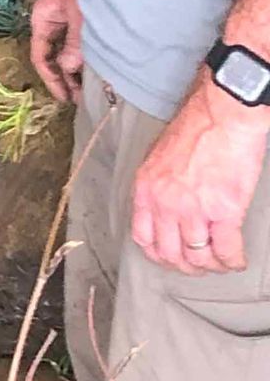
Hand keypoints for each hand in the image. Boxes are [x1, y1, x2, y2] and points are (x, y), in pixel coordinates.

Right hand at [30, 0, 84, 102]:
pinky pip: (79, 37)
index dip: (52, 79)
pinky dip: (86, 50)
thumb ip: (75, 44)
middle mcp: (51, 18)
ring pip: (67, 46)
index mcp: (42, 18)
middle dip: (65, 75)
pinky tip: (99, 60)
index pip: (40, 56)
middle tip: (82, 96)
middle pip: (53, 53)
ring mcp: (66, 14)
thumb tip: (69, 68)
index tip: (67, 98)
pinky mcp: (81, 10)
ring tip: (93, 82)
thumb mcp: (80, 15)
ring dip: (77, 64)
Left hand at [131, 77, 269, 272]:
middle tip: (200, 265)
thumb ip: (160, 186)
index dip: (159, 254)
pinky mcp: (224, 212)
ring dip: (212, 266)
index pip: (143, 237)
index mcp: (147, 189)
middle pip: (170, 254)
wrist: (223, 115)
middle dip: (187, 266)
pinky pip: (227, 251)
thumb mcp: (160, 158)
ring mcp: (194, 210)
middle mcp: (165, 203)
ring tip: (221, 262)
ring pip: (199, 257)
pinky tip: (236, 260)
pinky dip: (233, 261)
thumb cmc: (196, 128)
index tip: (171, 257)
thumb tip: (168, 209)